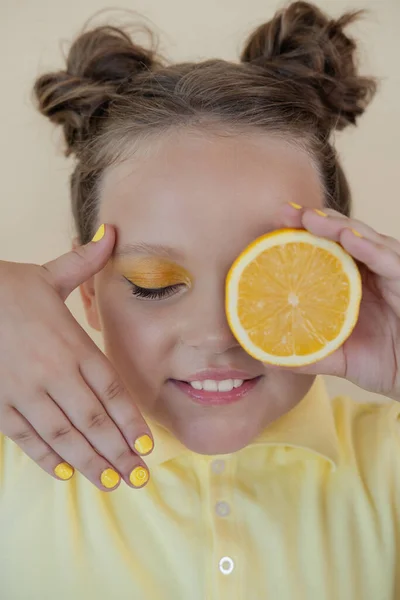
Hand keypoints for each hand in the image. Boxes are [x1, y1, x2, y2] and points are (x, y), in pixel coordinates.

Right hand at [0, 226, 152, 490]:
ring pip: (63, 435)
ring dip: (90, 462)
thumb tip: (111, 233)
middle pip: (93, 421)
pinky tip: (64, 473)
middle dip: (118, 452)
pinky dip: (46, 457)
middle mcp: (54, 373)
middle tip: (138, 477)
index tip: (147, 444)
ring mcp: (25, 392)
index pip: (111, 390)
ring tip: (111, 482)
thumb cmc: (8, 288)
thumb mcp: (49, 273)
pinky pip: (26, 437)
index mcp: (72, 345)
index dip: (130, 420)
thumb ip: (85, 262)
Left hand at [272, 203, 399, 399]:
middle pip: (344, 235)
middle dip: (314, 220)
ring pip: (367, 240)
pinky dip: (371, 249)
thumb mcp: (339, 358)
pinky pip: (391, 262)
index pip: (328, 247)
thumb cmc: (386, 365)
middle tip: (284, 212)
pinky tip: (349, 239)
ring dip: (338, 227)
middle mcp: (374, 272)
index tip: (276, 221)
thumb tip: (267, 356)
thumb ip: (307, 353)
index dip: (304, 231)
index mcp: (355, 281)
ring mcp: (392, 274)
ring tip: (310, 219)